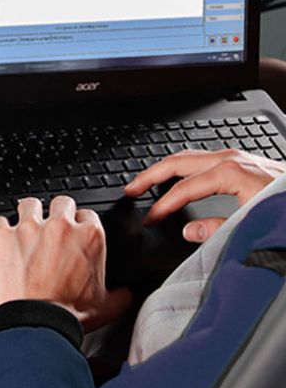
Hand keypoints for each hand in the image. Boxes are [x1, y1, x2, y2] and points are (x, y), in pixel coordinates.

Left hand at [0, 195, 131, 331]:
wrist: (35, 324)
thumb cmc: (67, 316)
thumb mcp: (106, 307)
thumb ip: (120, 294)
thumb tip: (126, 294)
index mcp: (89, 237)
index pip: (88, 215)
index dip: (80, 224)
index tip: (74, 234)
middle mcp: (60, 227)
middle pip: (61, 202)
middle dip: (57, 213)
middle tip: (51, 229)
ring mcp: (29, 228)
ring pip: (29, 204)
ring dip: (28, 214)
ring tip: (26, 229)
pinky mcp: (2, 236)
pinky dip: (0, 230)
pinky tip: (3, 240)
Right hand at [125, 148, 285, 242]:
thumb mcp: (254, 226)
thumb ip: (218, 229)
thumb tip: (190, 231)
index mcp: (231, 172)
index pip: (183, 189)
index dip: (162, 206)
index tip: (150, 220)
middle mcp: (234, 159)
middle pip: (180, 161)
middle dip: (152, 175)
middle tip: (131, 189)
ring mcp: (243, 157)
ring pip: (193, 156)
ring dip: (168, 168)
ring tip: (150, 181)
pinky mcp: (250, 162)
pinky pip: (208, 158)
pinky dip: (188, 167)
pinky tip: (185, 177)